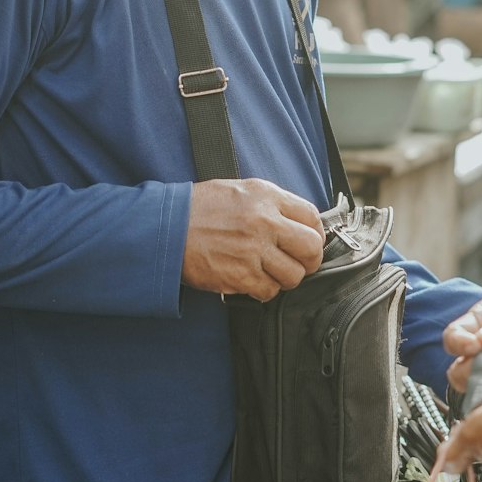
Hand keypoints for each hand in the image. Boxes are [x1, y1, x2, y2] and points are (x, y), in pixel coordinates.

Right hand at [182, 179, 324, 300]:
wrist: (166, 227)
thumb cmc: (200, 208)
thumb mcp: (240, 190)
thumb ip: (272, 203)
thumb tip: (299, 223)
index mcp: (266, 197)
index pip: (312, 217)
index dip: (315, 233)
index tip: (307, 241)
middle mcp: (264, 222)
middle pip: (311, 249)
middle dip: (309, 260)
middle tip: (297, 262)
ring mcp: (253, 250)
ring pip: (294, 275)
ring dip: (285, 278)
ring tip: (270, 272)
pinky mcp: (239, 275)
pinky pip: (269, 291)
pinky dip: (264, 290)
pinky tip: (252, 280)